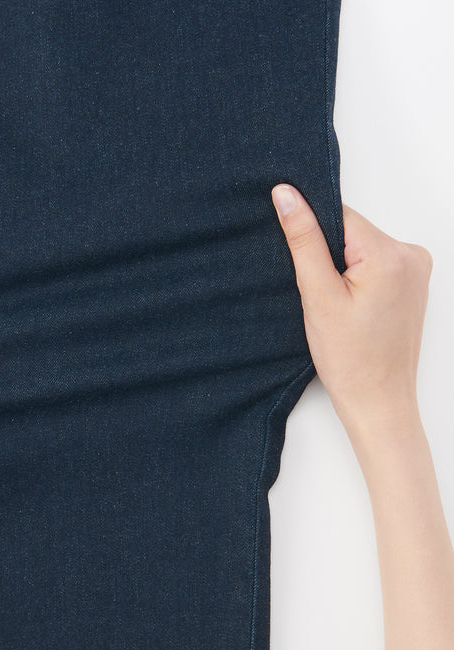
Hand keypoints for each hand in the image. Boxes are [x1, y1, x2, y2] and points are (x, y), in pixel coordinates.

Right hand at [271, 184, 431, 432]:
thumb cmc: (350, 358)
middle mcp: (411, 254)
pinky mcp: (413, 282)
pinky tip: (351, 307)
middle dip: (327, 256)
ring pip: (359, 247)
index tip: (308, 272)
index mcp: (389, 253)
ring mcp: (416, 269)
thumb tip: (287, 194)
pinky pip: (373, 262)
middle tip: (323, 296)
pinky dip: (355, 277)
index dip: (312, 238)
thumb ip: (303, 239)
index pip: (337, 215)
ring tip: (338, 306)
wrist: (378, 400)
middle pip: (350, 231)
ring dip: (340, 268)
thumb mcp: (317, 295)